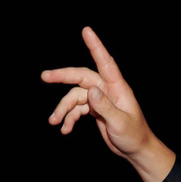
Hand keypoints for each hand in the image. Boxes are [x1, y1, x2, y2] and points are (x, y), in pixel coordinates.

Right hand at [41, 26, 177, 181]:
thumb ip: (105, 107)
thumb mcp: (120, 123)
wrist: (136, 150)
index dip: (95, 46)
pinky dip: (68, 119)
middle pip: (81, 77)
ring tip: (53, 122)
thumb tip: (90, 91)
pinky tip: (64, 129)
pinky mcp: (94, 110)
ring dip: (62, 109)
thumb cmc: (133, 135)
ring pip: (75, 97)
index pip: (105, 62)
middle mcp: (106, 90)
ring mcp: (99, 99)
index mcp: (117, 88)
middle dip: (62, 77)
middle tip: (44, 76)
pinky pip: (76, 110)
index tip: (86, 31)